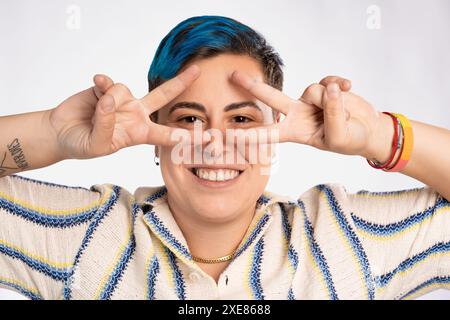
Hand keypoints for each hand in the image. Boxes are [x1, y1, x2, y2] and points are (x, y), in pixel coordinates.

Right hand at [46, 65, 201, 159]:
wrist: (61, 132)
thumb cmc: (82, 144)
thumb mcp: (96, 145)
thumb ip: (105, 125)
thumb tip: (110, 98)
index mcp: (140, 133)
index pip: (166, 135)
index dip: (186, 137)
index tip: (207, 138)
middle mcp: (136, 113)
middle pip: (163, 95)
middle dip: (181, 82)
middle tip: (198, 70)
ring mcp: (123, 99)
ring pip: (124, 90)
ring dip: (108, 101)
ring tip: (94, 114)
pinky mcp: (107, 88)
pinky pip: (108, 82)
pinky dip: (101, 85)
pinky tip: (94, 87)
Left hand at [230, 72, 391, 160]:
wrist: (368, 130)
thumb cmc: (349, 140)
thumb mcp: (339, 137)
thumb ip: (333, 115)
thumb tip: (329, 89)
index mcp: (295, 132)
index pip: (268, 134)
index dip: (249, 136)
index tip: (228, 136)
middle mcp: (297, 113)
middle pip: (272, 97)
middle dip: (253, 87)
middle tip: (232, 75)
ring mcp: (310, 99)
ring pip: (313, 90)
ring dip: (333, 102)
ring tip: (344, 115)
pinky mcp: (324, 86)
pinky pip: (329, 80)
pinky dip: (340, 84)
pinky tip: (349, 88)